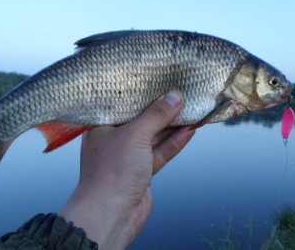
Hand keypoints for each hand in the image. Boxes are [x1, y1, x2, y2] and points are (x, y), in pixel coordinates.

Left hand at [59, 91, 195, 248]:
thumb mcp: (134, 135)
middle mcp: (114, 138)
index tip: (162, 81)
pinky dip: (174, 142)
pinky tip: (189, 130)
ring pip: (154, 136)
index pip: (125, 103)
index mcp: (102, 126)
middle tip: (182, 93)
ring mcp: (129, 155)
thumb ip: (156, 115)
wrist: (111, 214)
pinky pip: (160, 151)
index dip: (144, 92)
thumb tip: (175, 96)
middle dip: (163, 108)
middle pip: (142, 119)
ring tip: (191, 108)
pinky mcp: (142, 170)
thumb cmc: (112, 172)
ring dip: (173, 124)